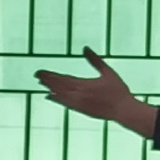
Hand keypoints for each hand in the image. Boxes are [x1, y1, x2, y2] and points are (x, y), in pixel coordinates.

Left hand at [34, 49, 153, 134]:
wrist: (123, 110)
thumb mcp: (108, 72)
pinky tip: (50, 97)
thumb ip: (95, 60)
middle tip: (36, 76)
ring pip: (60, 96)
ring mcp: (78, 104)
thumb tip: (85, 48)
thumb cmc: (118, 90)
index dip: (49, 75)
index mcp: (83, 85)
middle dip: (47, 81)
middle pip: (58, 87)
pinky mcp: (81, 111)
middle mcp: (78, 95)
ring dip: (50, 89)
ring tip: (41, 84)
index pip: (62, 79)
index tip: (40, 72)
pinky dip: (56, 100)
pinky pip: (65, 104)